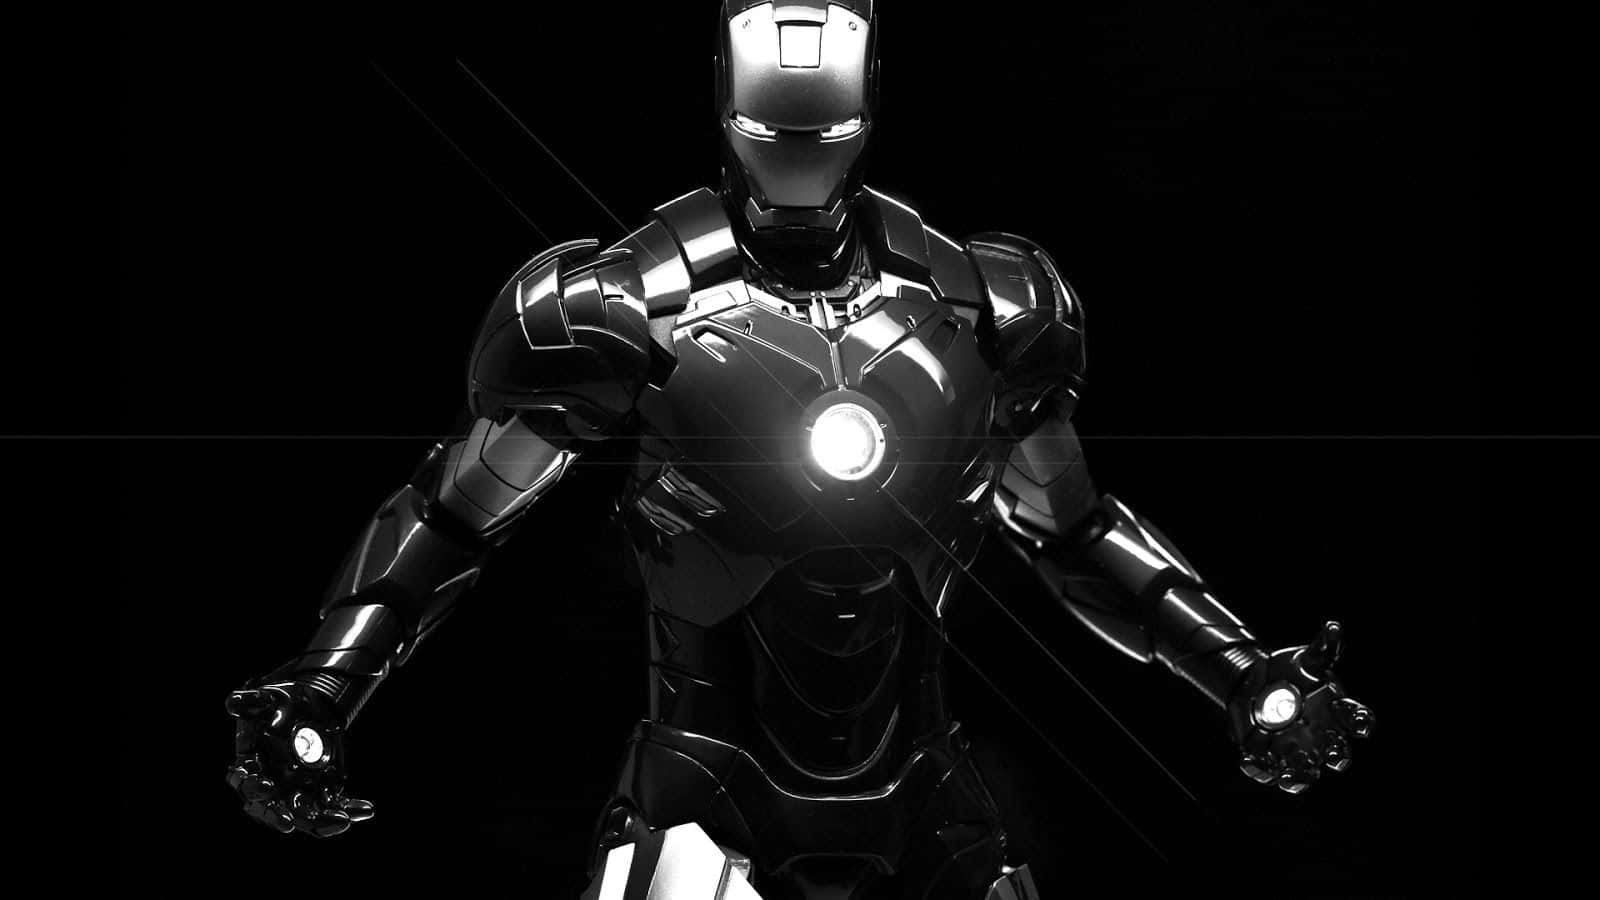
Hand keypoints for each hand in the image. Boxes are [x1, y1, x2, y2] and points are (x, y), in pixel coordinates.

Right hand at [225, 681, 373, 835]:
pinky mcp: (321, 792)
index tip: (267, 785)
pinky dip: (350, 809)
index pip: (246, 783)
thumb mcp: (267, 698)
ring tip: (343, 820)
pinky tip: (365, 809)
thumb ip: (250, 702)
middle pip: (273, 809)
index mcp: (252, 767)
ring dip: (323, 821)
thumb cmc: (279, 705)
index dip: (254, 787)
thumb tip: (234, 702)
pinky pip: (335, 806)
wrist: (308, 708)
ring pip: (307, 816)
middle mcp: (273, 786)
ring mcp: (297, 792)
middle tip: (290, 824)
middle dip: (280, 817)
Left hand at [1228, 621, 1375, 793]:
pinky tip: (1248, 760)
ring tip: (1289, 779)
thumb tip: (1334, 627)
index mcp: (1334, 710)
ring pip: (1305, 772)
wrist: (1259, 682)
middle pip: (1336, 754)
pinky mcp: (1269, 754)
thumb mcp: (1306, 657)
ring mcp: (1296, 748)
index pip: (1356, 719)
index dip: (1361, 722)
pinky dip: (1257, 768)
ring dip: (1298, 777)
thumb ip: (1323, 647)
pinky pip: (1266, 769)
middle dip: (1336, 758)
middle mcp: (1321, 735)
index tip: (1360, 725)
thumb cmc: (1293, 671)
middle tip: (1332, 757)